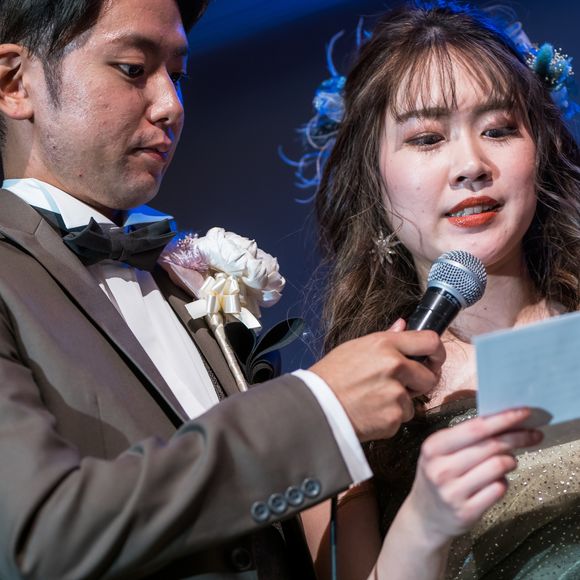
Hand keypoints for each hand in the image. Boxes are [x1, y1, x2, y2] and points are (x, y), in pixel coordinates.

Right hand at [309, 327, 444, 441]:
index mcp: (385, 344)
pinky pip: (402, 417)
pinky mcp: (394, 416)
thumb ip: (386, 338)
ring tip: (374, 399)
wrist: (316, 406)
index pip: (430, 340)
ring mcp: (396, 392)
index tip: (434, 360)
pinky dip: (390, 418)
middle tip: (400, 387)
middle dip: (419, 384)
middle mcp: (394, 365)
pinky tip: (371, 412)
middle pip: (430, 376)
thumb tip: (403, 325)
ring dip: (401, 403)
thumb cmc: (331, 376)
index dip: (437, 352)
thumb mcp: (355, 348)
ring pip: (415, 400)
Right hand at [400, 408, 542, 549]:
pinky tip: (498, 481)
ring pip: (497, 467)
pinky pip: (498, 489)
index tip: (523, 412)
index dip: (502, 419)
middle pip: (490, 446)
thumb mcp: (440, 452)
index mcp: (433, 447)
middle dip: (516, 437)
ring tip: (509, 461)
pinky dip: (504, 482)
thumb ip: (465, 437)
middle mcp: (441, 468)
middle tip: (533, 434)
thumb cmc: (438, 475)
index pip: (475, 428)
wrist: (424, 516)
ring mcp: (453, 492)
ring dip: (510, 461)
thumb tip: (503, 421)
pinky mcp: (467, 512)